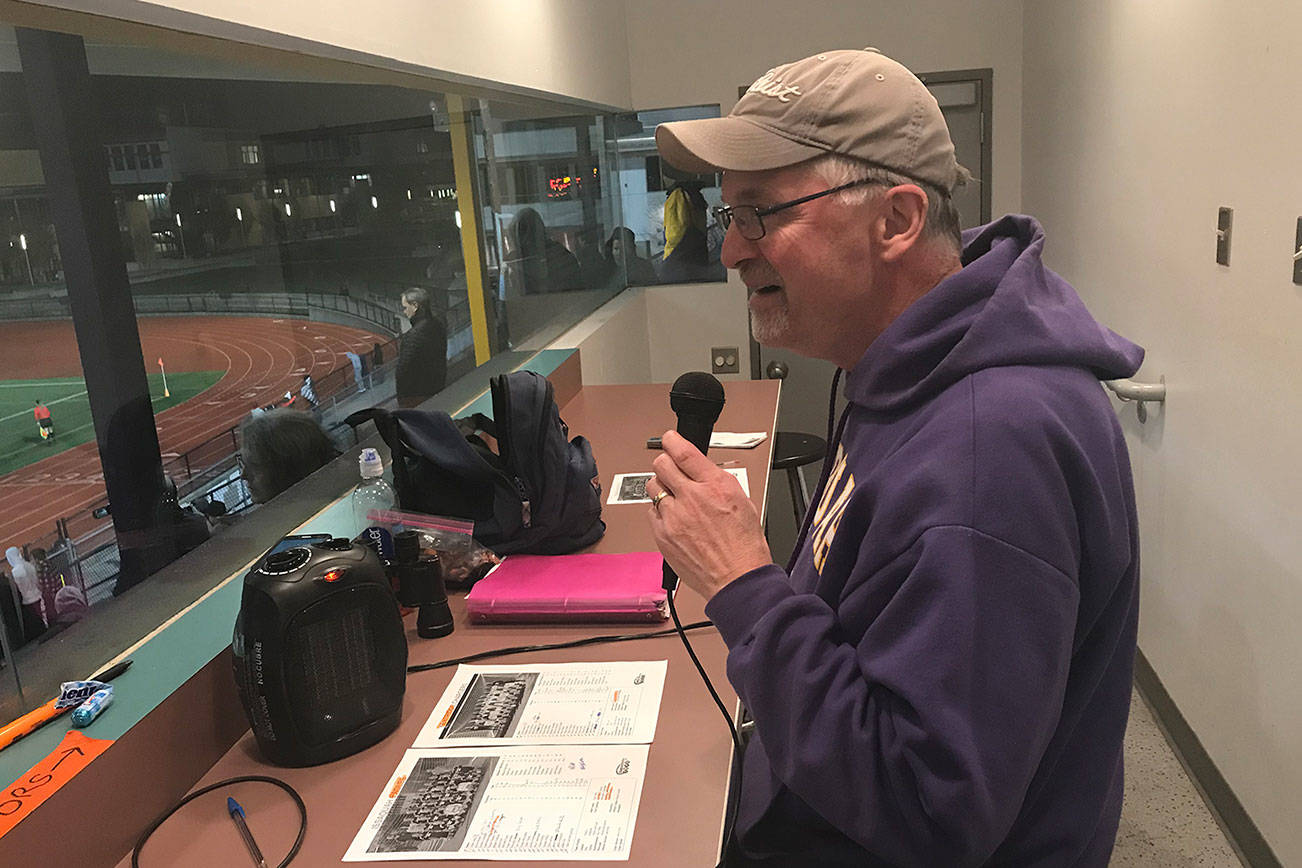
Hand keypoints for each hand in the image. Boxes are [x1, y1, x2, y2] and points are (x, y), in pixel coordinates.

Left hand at [645, 430, 772, 599]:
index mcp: (716, 485)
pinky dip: (660, 512)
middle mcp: (692, 497)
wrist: (737, 579)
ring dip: (661, 488)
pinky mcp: (663, 535)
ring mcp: (674, 517)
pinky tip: (673, 519)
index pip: (684, 452)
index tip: (669, 439)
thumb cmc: (745, 547)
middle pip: (661, 464)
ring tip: (673, 498)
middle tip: (670, 470)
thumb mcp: (743, 501)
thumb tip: (702, 472)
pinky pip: (651, 512)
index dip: (673, 441)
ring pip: (652, 487)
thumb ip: (718, 482)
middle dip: (665, 464)